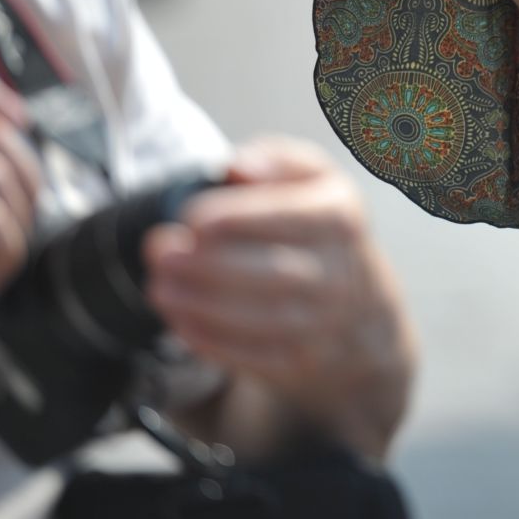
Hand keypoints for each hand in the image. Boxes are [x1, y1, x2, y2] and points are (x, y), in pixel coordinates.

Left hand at [143, 137, 413, 458]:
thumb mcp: (314, 180)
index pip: (291, 216)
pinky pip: (254, 355)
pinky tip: (178, 318)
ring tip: (159, 285)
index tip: (191, 216)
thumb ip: (276, 160)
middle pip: (275, 273)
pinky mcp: (301, 359)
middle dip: (210, 264)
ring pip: (262, 319)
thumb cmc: (317, 228)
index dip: (238, 218)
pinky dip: (210, 340)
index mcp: (340, 216)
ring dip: (201, 304)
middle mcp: (340, 271)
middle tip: (160, 251)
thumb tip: (240, 165)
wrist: (359, 306)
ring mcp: (324, 320)